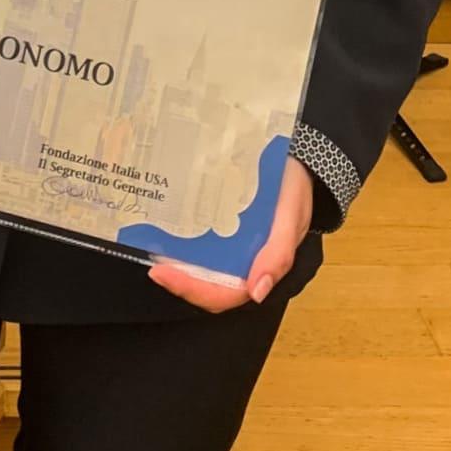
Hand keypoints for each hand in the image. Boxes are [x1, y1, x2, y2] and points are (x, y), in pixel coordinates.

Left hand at [146, 156, 313, 312]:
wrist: (296, 156)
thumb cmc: (294, 189)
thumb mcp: (291, 219)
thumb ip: (278, 255)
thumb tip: (256, 293)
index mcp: (261, 266)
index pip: (225, 293)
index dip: (193, 290)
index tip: (162, 274)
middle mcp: (244, 259)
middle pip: (209, 284)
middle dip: (180, 280)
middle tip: (153, 265)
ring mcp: (233, 242)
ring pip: (203, 265)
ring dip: (179, 263)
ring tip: (153, 247)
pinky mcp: (225, 222)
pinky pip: (203, 238)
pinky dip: (186, 239)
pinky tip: (168, 227)